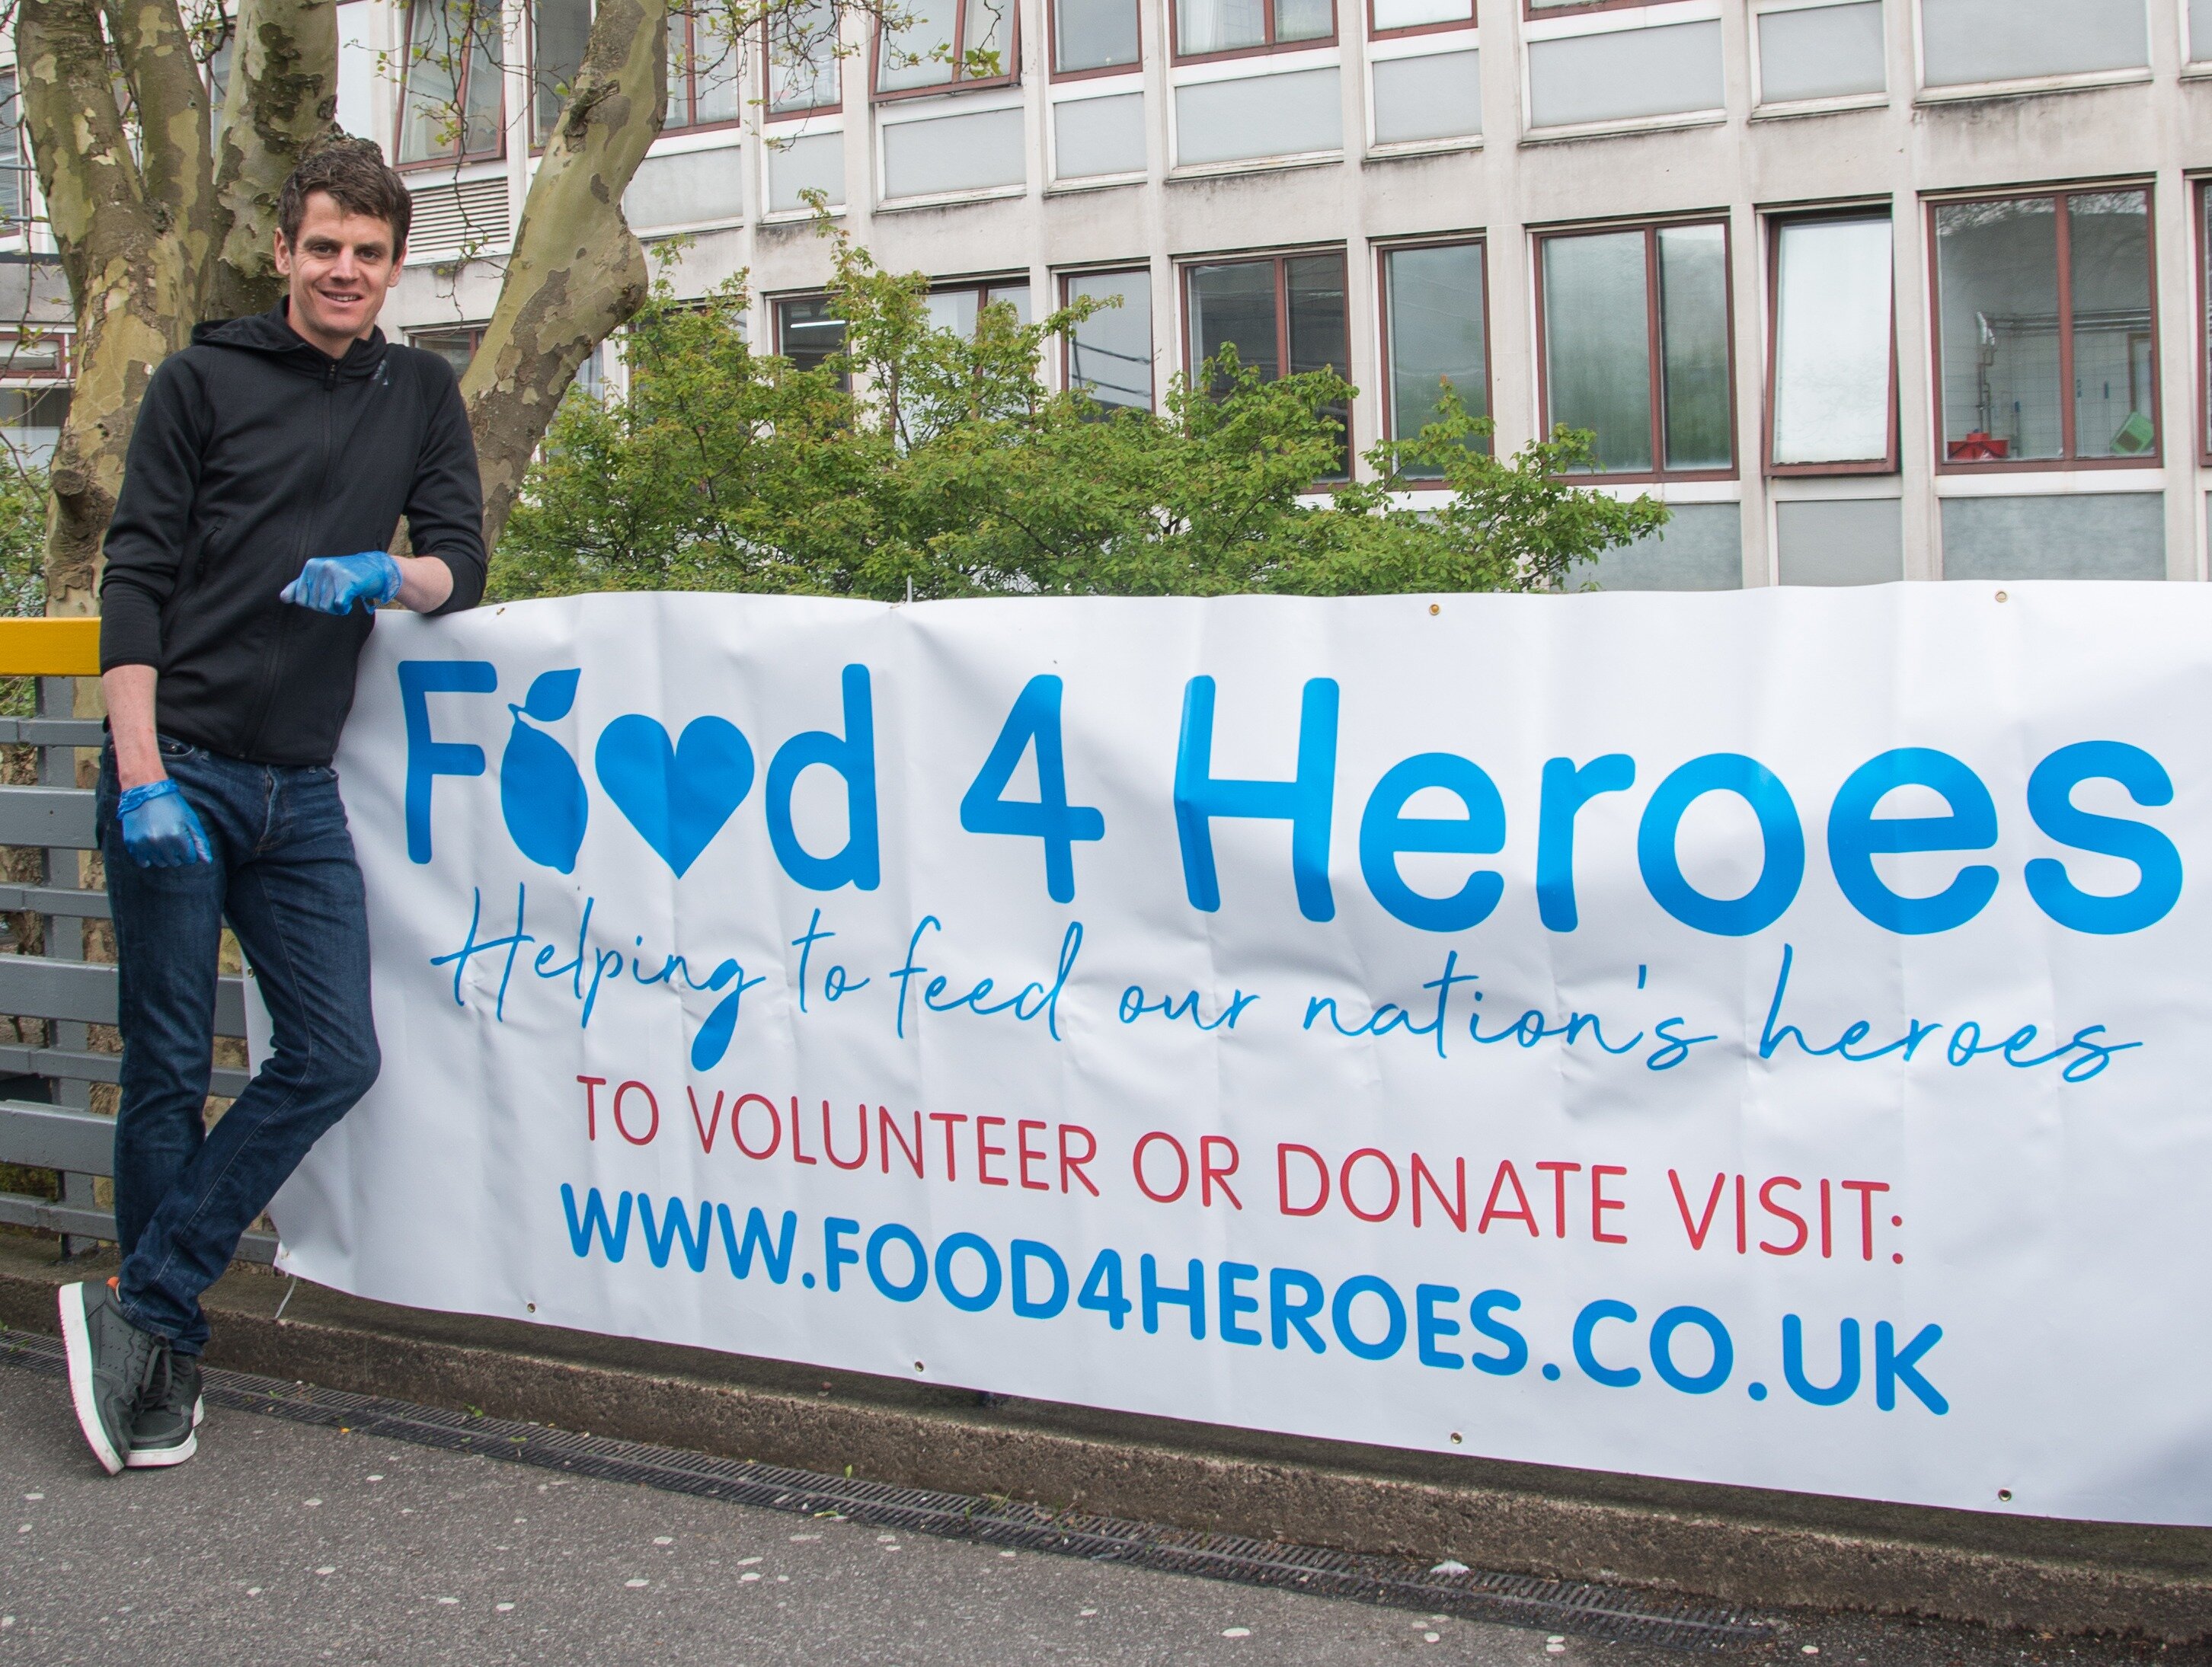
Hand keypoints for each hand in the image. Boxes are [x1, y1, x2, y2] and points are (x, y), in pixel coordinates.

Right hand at [116, 779, 211, 868]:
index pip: (189, 858)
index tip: (185, 840)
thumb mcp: (191, 820)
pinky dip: (147, 857)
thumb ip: (201, 842)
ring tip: (161, 839)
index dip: (189, 850)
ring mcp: (144, 843)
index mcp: (177, 836)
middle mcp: (159, 842)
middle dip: (177, 853)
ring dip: (163, 855)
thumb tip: (207, 862)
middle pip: (175, 862)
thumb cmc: (173, 806)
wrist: (145, 792)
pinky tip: (150, 846)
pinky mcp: (131, 843)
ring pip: (159, 863)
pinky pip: (142, 862)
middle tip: (172, 838)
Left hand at [280, 551, 401, 614]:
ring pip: (326, 606)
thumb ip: (300, 586)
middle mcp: (320, 568)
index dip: (313, 604)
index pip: (300, 598)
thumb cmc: (345, 574)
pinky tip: (348, 604)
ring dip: (336, 609)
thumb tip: (283, 598)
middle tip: (337, 598)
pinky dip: (343, 609)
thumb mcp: (320, 576)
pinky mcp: (348, 582)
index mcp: (311, 566)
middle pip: (314, 604)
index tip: (325, 597)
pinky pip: (338, 604)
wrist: (374, 568)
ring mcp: (334, 574)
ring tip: (343, 600)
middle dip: (326, 607)